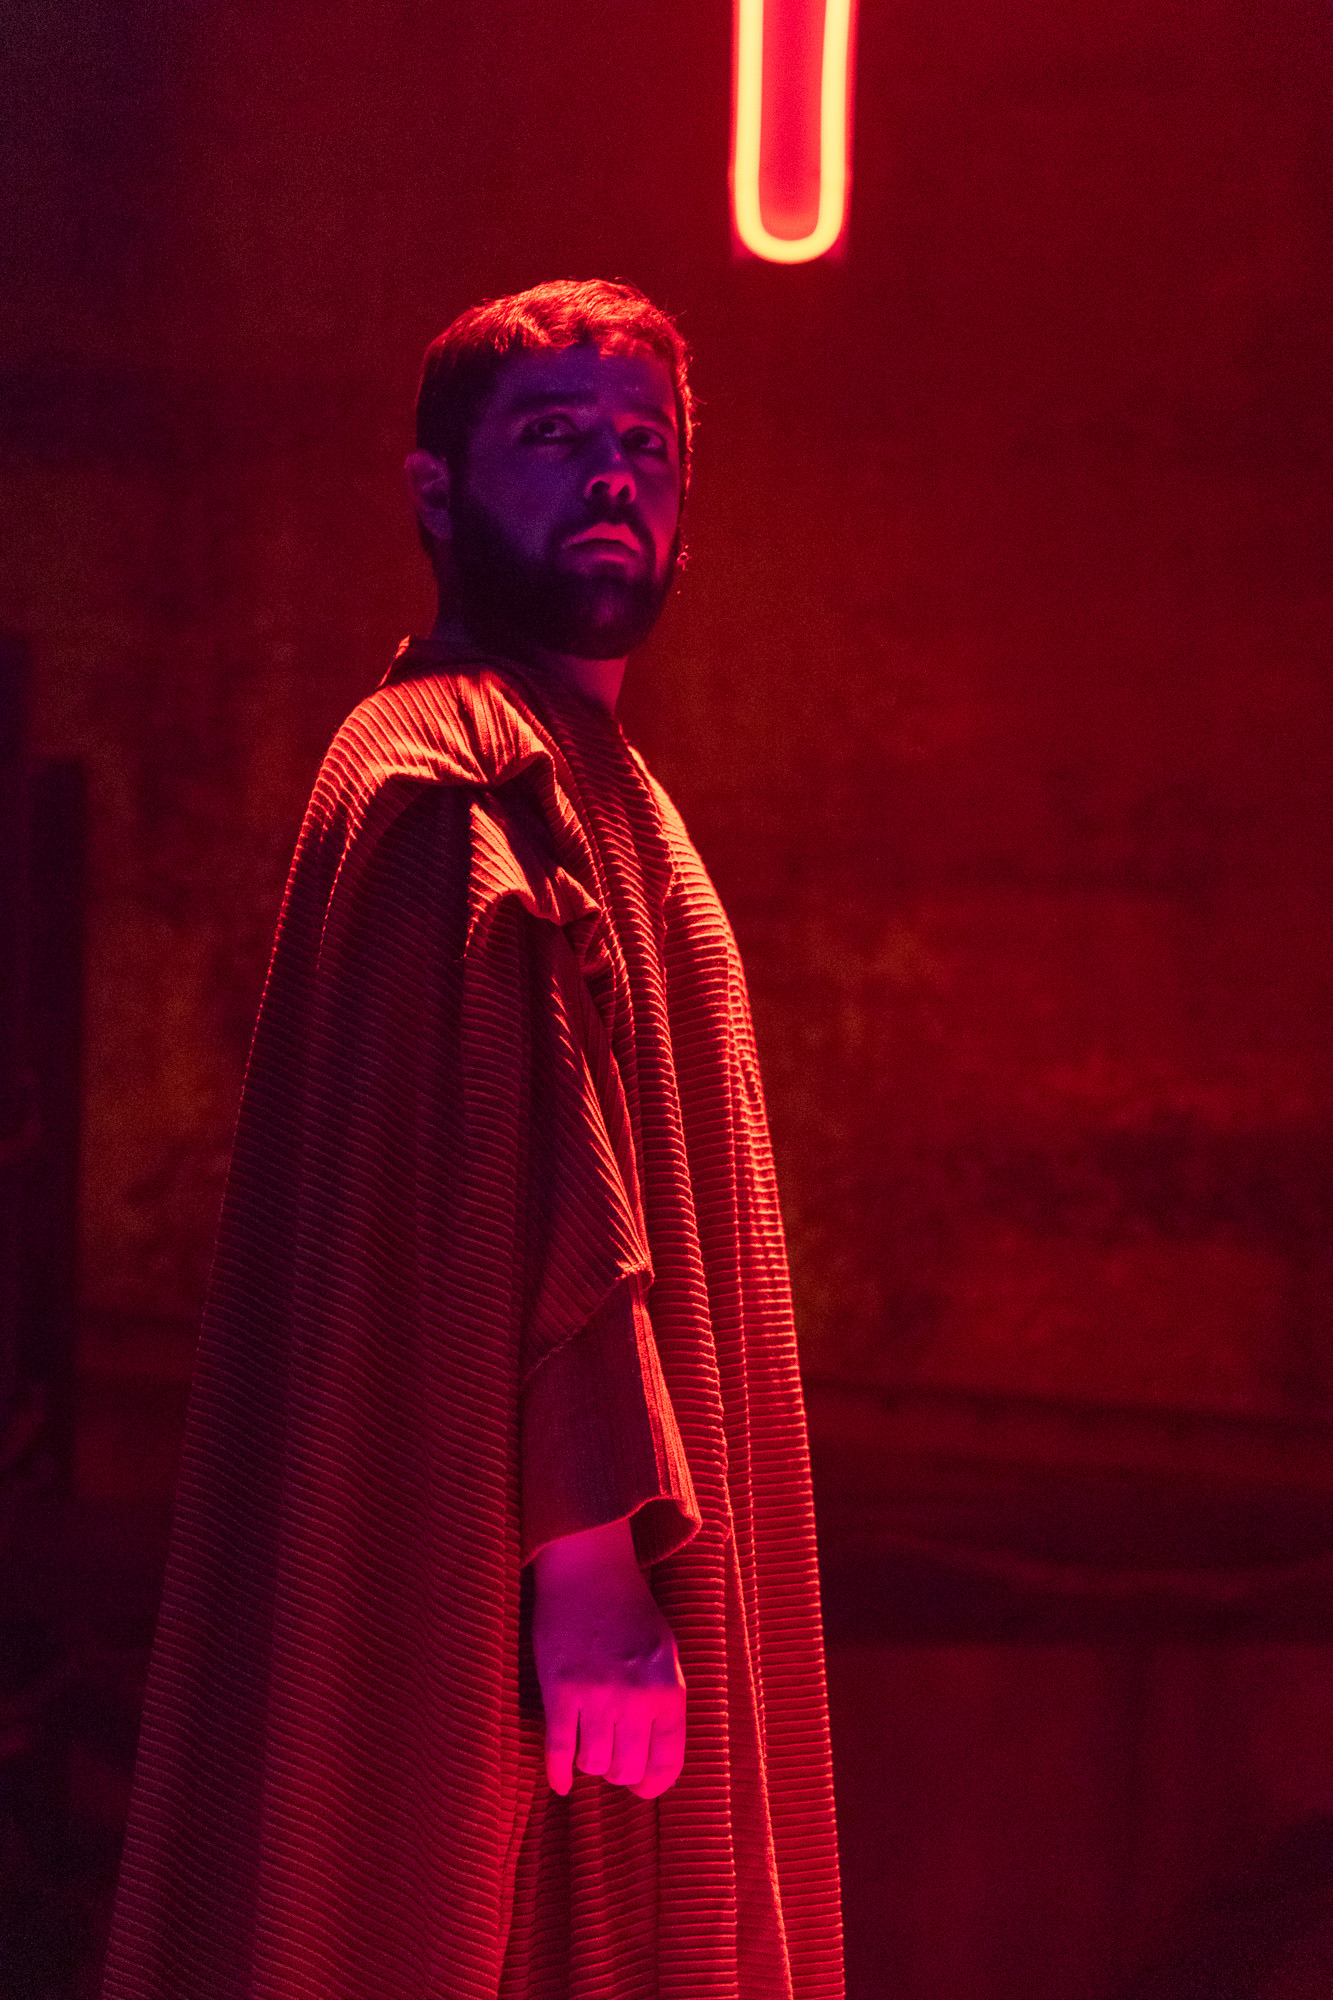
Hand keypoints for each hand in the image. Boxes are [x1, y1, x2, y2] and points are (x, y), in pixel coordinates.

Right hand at [532, 1517, 685, 1800]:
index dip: (654, 1785)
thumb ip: (663, 1702)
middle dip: (619, 1772)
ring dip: (590, 1763)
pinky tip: (560, 1783)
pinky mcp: (560, 1691)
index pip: (667, 1762)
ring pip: (594, 1764)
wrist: (589, 1570)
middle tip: (611, 1762)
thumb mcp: (665, 1654)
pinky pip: (558, 1751)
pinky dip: (558, 1773)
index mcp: (669, 1689)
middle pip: (627, 1769)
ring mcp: (597, 1695)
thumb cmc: (629, 1612)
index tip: (642, 1789)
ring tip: (588, 1749)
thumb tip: (654, 1756)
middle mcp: (636, 1698)